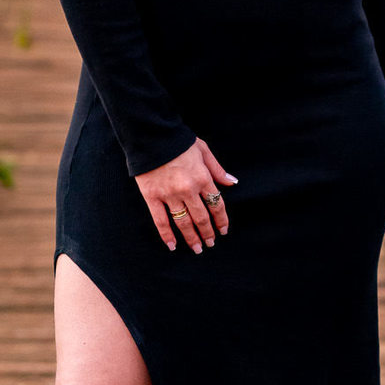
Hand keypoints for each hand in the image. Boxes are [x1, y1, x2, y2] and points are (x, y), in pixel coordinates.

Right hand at [136, 139, 237, 253]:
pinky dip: (167, 235)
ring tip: (197, 249)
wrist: (151, 135)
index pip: (216, 205)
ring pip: (183, 222)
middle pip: (201, 217)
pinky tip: (173, 245)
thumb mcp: (203, 150)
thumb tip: (233, 183)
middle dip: (208, 233)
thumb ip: (218, 169)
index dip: (221, 220)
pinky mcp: (152, 197)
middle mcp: (188, 189)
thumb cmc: (179, 142)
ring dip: (191, 238)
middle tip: (210, 243)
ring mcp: (169, 195)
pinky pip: (160, 220)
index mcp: (202, 178)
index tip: (223, 231)